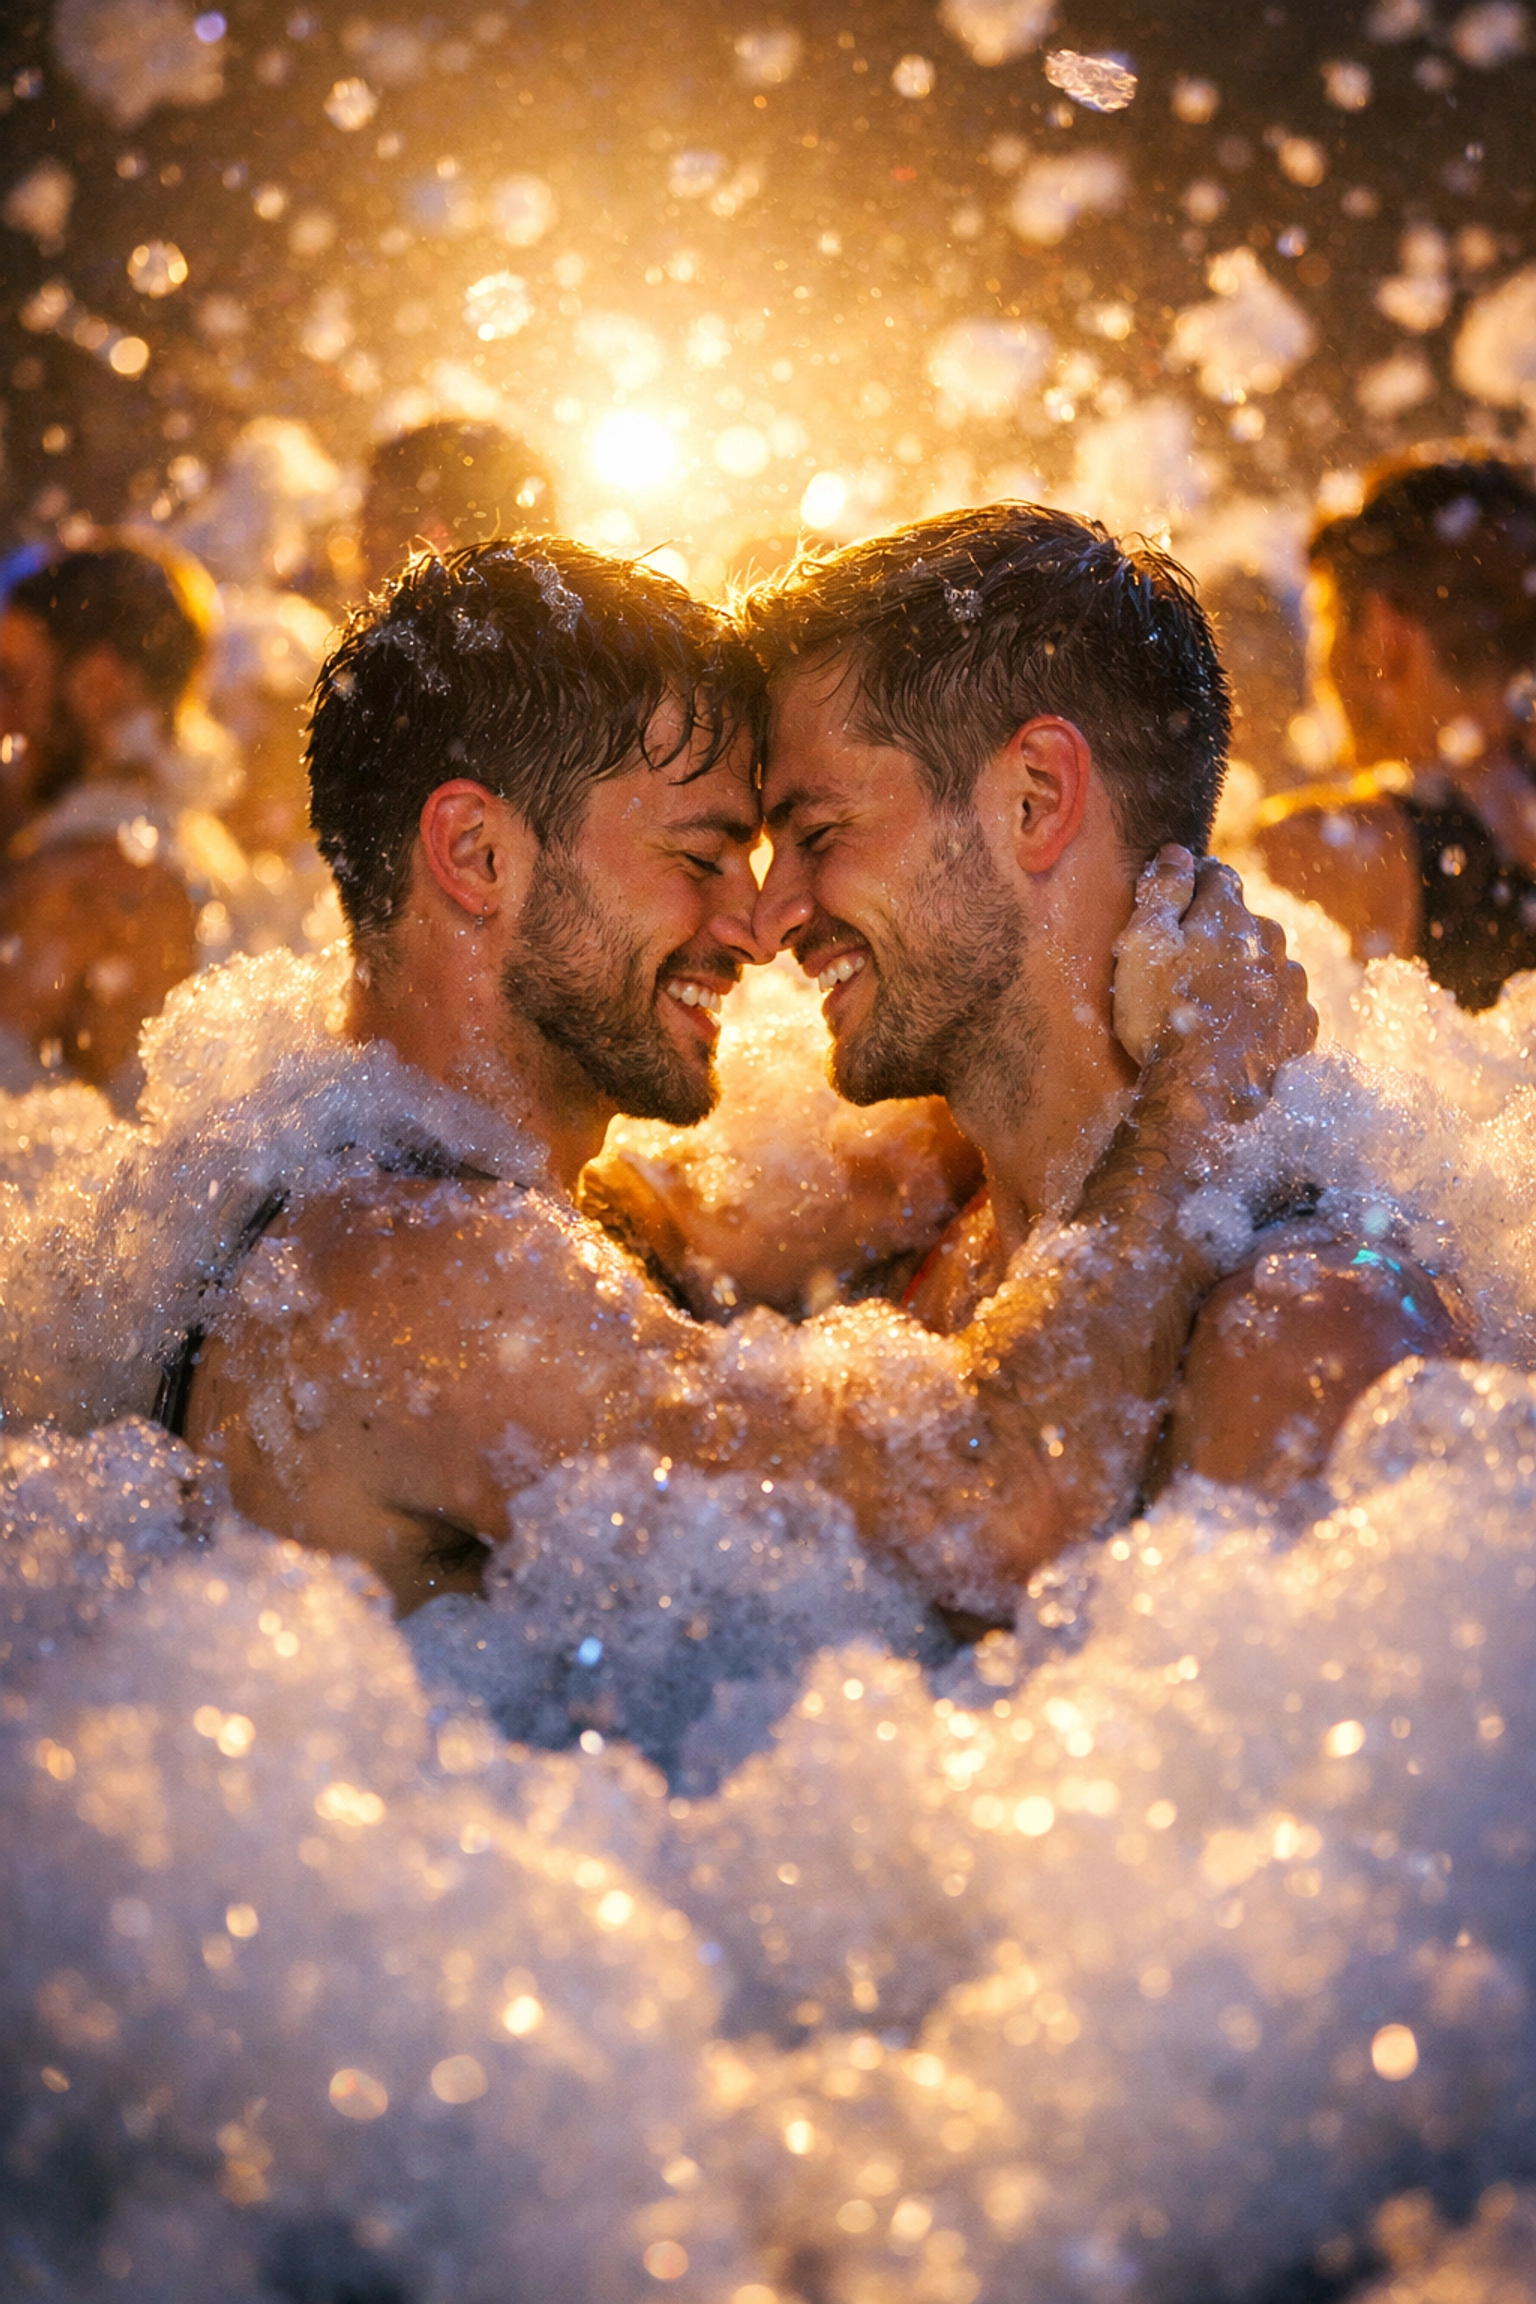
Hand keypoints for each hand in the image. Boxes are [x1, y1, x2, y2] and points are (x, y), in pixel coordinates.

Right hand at [1114, 847, 1315, 1124]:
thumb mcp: (1143, 946)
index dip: (1193, 882)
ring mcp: (1292, 987)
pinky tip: (1242, 1030)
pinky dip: (1267, 1010)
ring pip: (1271, 963)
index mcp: (1229, 916)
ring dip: (1248, 971)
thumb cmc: (1163, 1016)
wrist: (1204, 1092)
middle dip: (1221, 931)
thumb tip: (1176, 852)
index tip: (1175, 900)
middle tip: (1187, 963)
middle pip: (1246, 921)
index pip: (1217, 875)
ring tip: (1216, 1001)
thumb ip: (1161, 893)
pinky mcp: (1300, 1029)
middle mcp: (1271, 942)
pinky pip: (1286, 1006)